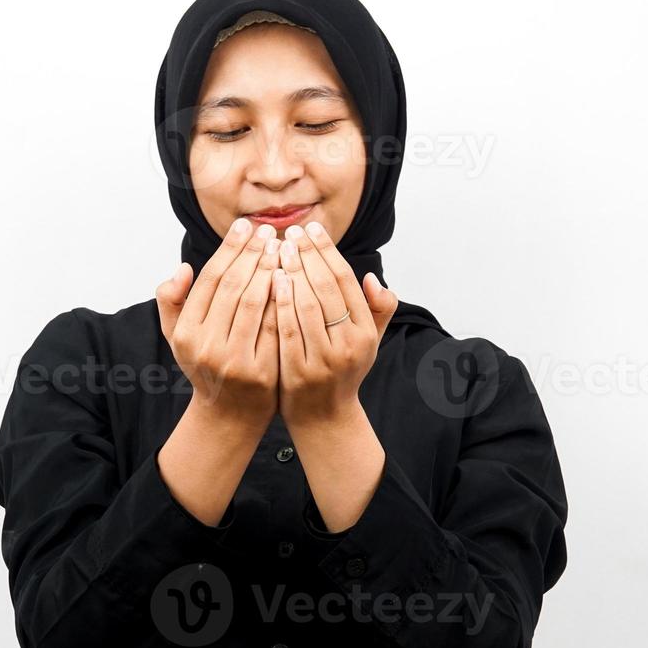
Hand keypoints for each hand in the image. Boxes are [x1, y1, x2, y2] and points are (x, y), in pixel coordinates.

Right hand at [157, 218, 282, 428]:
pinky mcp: (262, 372)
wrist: (229, 415)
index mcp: (186, 332)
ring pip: (255, 303)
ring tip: (282, 246)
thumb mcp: (177, 337)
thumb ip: (171, 300)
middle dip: (252, 253)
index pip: (210, 279)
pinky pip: (276, 327)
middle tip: (268, 230)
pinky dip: (285, 299)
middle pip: (233, 287)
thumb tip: (184, 268)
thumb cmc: (205, 366)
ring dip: (271, 270)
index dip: (229, 248)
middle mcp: (207, 346)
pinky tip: (294, 277)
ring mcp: (234, 361)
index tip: (245, 225)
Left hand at [270, 221, 397, 426]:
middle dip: (307, 255)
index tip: (311, 229)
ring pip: (307, 306)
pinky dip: (279, 302)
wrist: (324, 418)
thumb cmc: (342, 371)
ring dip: (292, 272)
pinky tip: (270, 280)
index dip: (328, 251)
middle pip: (326, 288)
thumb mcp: (368, 342)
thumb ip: (377, 309)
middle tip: (289, 231)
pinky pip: (287, 330)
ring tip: (277, 248)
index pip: (346, 281)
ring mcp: (324, 360)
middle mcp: (349, 345)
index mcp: (366, 332)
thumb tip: (372, 278)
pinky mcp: (299, 372)